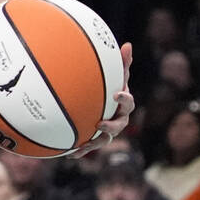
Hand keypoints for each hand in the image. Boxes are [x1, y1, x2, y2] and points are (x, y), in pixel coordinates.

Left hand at [72, 42, 134, 156]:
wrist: (94, 104)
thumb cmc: (107, 86)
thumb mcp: (112, 74)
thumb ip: (120, 62)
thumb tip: (128, 45)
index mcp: (122, 104)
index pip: (128, 103)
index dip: (125, 99)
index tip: (117, 94)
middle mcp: (117, 119)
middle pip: (119, 126)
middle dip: (111, 126)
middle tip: (100, 123)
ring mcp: (105, 131)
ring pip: (104, 140)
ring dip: (96, 142)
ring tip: (85, 143)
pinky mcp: (93, 139)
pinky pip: (88, 147)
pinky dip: (80, 151)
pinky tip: (70, 154)